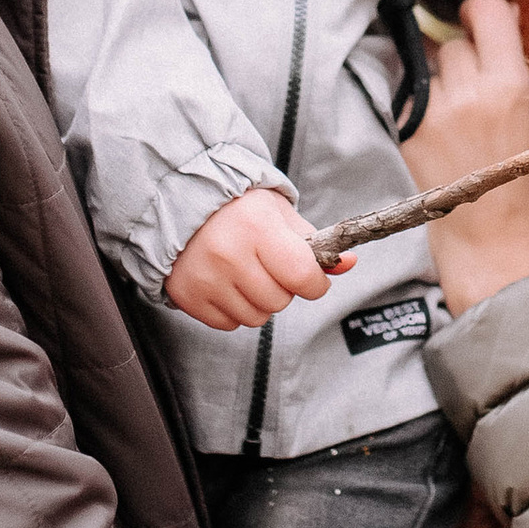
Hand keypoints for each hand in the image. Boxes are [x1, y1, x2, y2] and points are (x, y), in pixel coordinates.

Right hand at [165, 186, 339, 329]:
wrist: (180, 202)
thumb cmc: (238, 208)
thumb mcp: (279, 214)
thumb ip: (314, 242)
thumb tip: (348, 264)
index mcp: (257, 227)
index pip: (303, 276)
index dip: (315, 283)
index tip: (312, 278)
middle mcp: (229, 254)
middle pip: (280, 301)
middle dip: (283, 289)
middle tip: (268, 267)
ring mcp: (205, 277)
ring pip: (256, 318)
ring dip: (259, 302)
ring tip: (245, 274)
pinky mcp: (187, 296)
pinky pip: (228, 324)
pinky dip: (233, 309)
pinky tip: (225, 284)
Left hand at [402, 0, 528, 312]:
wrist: (491, 243)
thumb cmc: (524, 186)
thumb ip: (515, 74)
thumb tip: (500, 23)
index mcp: (510, 85)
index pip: (485, 10)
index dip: (480, 10)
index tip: (478, 19)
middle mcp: (467, 92)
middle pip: (453, 42)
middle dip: (463, 56)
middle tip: (473, 86)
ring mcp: (432, 113)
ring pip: (429, 67)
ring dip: (439, 80)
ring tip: (454, 117)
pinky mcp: (406, 132)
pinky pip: (412, 98)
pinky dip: (422, 107)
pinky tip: (438, 134)